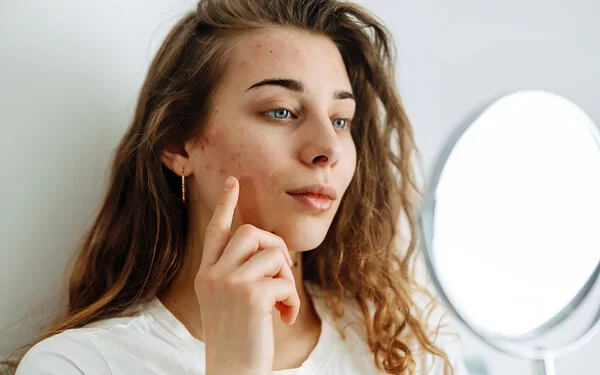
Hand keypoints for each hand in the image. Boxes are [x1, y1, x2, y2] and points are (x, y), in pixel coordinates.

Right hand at [195, 176, 299, 374]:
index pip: (215, 231)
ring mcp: (228, 283)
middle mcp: (212, 274)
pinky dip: (292, 299)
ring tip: (283, 303)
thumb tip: (271, 250)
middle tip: (281, 274)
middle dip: (274, 247)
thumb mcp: (230, 302)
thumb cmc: (237, 339)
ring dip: (287, 278)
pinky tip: (285, 317)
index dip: (225, 205)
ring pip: (272, 253)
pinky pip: (284, 280)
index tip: (233, 182)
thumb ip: (240, 273)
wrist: (232, 371)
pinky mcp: (250, 295)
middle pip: (250, 232)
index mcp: (206, 274)